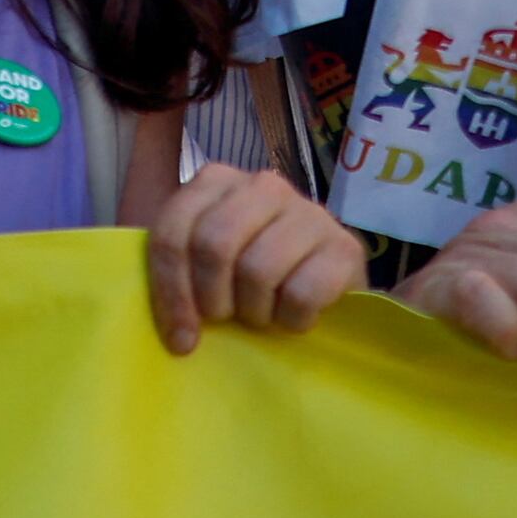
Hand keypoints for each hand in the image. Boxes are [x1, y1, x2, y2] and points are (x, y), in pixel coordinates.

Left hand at [141, 162, 362, 355]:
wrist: (327, 279)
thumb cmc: (253, 272)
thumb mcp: (208, 262)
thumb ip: (179, 270)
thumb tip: (175, 332)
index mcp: (216, 180)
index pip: (173, 233)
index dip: (171, 290)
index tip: (179, 337)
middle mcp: (263, 185)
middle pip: (214, 246)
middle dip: (212, 299)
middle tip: (226, 319)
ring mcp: (309, 211)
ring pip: (257, 271)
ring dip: (254, 311)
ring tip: (261, 315)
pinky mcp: (346, 247)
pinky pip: (301, 294)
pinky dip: (292, 320)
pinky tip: (294, 317)